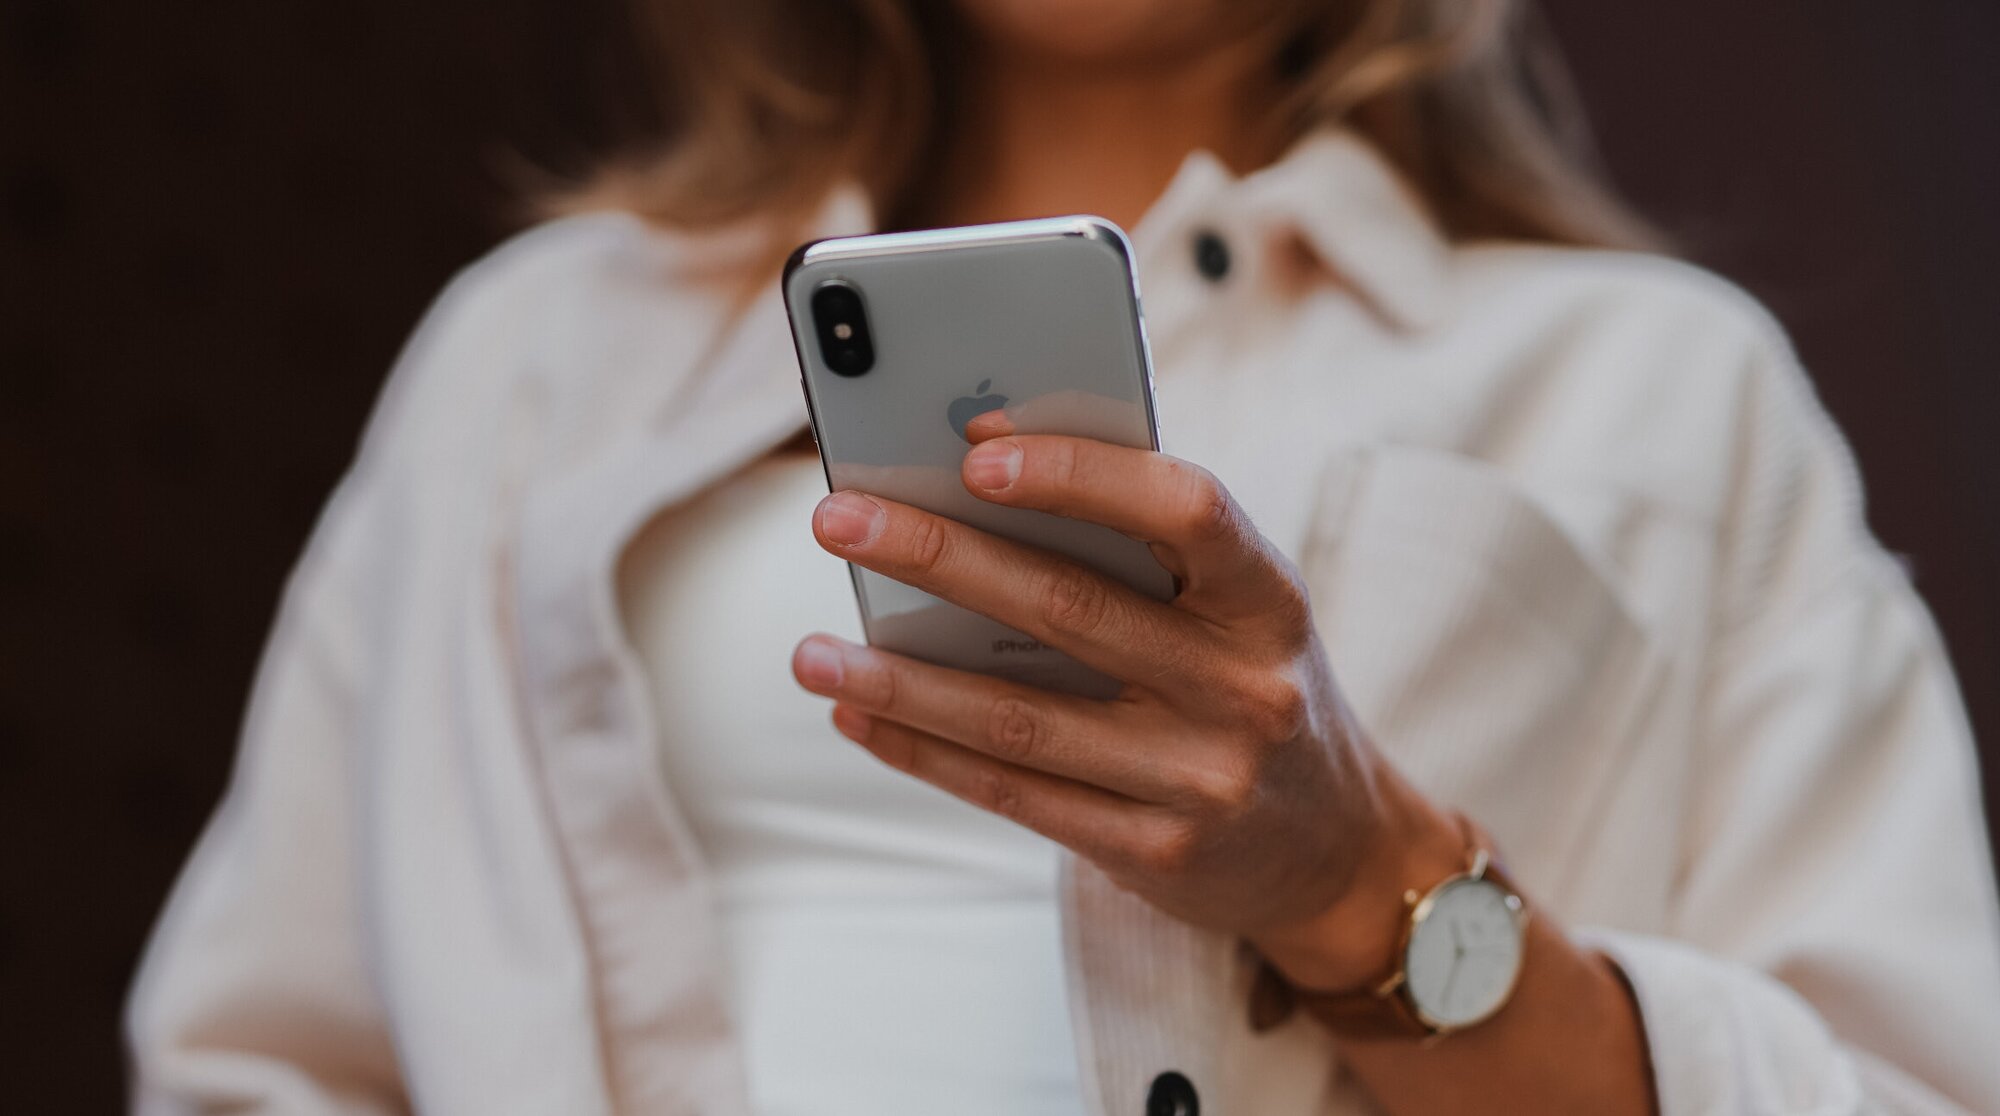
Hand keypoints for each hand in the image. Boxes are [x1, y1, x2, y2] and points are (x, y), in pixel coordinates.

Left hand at [791, 417, 1463, 987]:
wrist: (1338, 852)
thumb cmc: (1253, 688)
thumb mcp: (1239, 612)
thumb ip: (1142, 553)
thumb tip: (980, 475)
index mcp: (1268, 599)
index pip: (1187, 510)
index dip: (1081, 474)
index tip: (976, 448)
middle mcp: (1243, 688)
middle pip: (1071, 609)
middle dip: (940, 558)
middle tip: (837, 521)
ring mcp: (1199, 778)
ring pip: (1020, 718)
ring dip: (901, 679)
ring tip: (810, 651)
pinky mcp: (1153, 852)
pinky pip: (1013, 793)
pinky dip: (924, 751)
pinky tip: (859, 714)